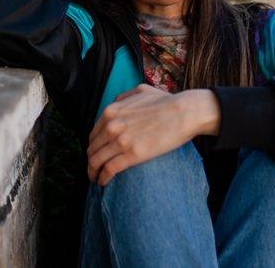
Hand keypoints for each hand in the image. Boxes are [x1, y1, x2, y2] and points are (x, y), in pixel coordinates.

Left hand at [86, 85, 220, 185]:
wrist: (183, 112)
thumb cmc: (166, 102)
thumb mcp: (140, 91)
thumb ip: (124, 97)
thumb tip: (116, 102)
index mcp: (111, 111)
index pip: (93, 134)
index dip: (93, 147)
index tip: (96, 154)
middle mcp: (111, 126)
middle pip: (92, 149)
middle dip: (90, 161)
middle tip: (94, 170)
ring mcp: (120, 141)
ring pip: (96, 161)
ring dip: (93, 172)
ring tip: (96, 179)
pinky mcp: (132, 155)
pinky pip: (109, 169)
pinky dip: (102, 178)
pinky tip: (102, 182)